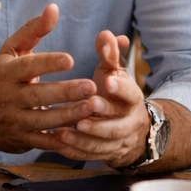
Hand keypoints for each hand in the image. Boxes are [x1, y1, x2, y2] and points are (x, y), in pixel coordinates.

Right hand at [0, 4, 98, 153]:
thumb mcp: (10, 51)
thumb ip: (32, 30)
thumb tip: (54, 8)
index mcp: (7, 73)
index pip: (27, 66)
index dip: (48, 63)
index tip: (70, 59)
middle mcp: (9, 97)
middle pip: (37, 95)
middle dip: (64, 92)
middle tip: (91, 86)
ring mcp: (14, 121)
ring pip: (42, 120)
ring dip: (68, 116)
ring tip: (92, 108)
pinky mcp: (21, 140)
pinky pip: (42, 142)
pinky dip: (60, 142)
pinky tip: (80, 134)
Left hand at [31, 30, 148, 167]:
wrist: (128, 127)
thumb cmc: (115, 93)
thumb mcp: (115, 73)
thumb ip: (110, 54)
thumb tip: (107, 34)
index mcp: (133, 99)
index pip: (131, 94)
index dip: (120, 88)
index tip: (106, 81)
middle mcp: (128, 122)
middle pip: (117, 124)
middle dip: (101, 118)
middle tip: (86, 107)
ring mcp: (117, 141)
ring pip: (102, 143)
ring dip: (83, 139)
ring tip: (63, 132)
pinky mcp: (104, 154)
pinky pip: (89, 156)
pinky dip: (74, 151)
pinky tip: (58, 143)